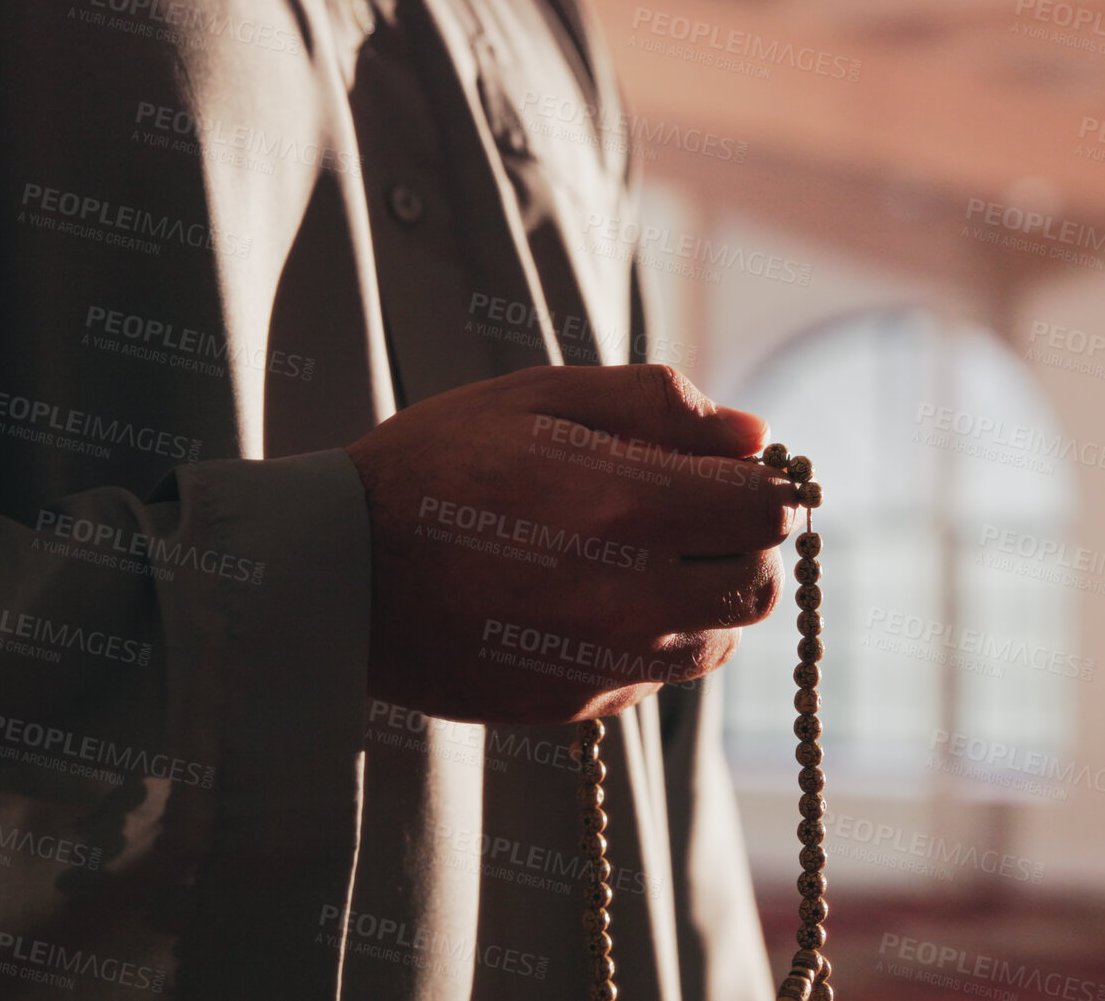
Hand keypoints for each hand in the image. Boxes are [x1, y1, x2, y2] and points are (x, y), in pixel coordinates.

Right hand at [344, 364, 799, 723]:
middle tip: (696, 513)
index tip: (742, 473)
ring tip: (638, 557)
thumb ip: (657, 406)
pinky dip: (650, 640)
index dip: (768, 485)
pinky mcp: (575, 706)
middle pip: (758, 585)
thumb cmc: (436, 464)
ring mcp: (602, 664)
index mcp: (625, 507)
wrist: (336, 572)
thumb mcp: (539, 397)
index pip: (767, 510)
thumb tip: (754, 434)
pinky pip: (656, 678)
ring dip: (704, 597)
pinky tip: (591, 601)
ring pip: (718, 640)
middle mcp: (628, 599)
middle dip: (743, 544)